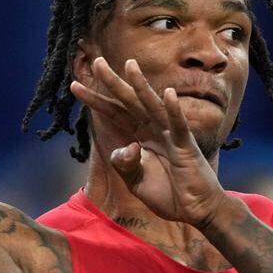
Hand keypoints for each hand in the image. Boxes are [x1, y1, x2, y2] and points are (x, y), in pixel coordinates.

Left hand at [69, 57, 228, 227]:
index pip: (115, 114)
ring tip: (129, 65)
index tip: (75, 85)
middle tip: (96, 61)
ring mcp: (171, 136)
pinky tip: (167, 93)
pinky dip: (174, 110)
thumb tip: (124, 149)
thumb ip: (125, 165)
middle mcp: (154, 131)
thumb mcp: (137, 183)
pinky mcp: (186, 147)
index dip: (96, 100)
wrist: (197, 211)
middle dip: (113, 82)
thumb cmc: (170, 195)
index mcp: (142, 137)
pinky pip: (178, 126)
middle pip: (129, 102)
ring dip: (141, 86)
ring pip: (153, 106)